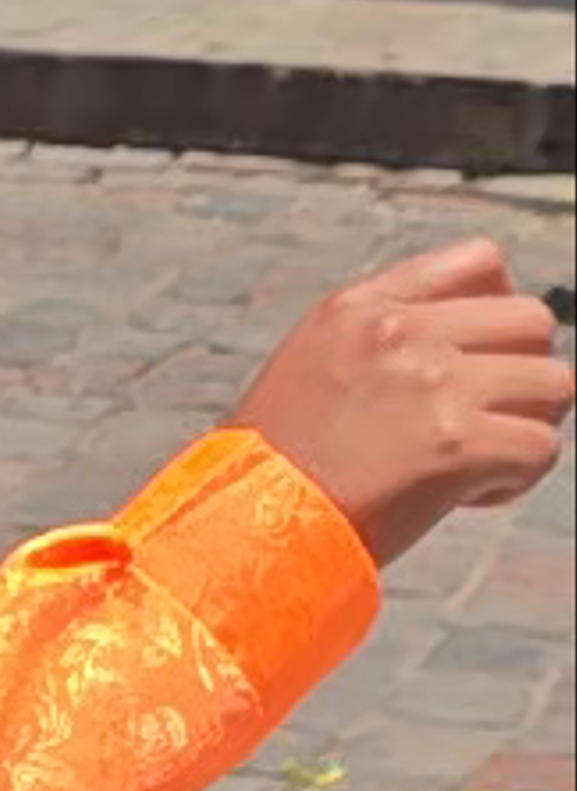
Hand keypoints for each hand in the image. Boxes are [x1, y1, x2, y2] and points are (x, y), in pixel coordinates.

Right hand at [233, 240, 568, 567]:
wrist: (244, 530)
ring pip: (555, 384)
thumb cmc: (273, 469)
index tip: (476, 361)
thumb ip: (383, 341)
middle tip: (482, 423)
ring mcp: (433, 385)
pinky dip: (513, 482)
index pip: (483, 260)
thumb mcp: (312, 367)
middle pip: (535, 322)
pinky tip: (465, 499)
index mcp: (364, 306)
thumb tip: (467, 350)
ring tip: (474, 464)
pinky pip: (543, 449)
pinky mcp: (457, 445)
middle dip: (523, 376)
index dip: (499, 311)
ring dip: (526, 429)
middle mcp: (402, 332)